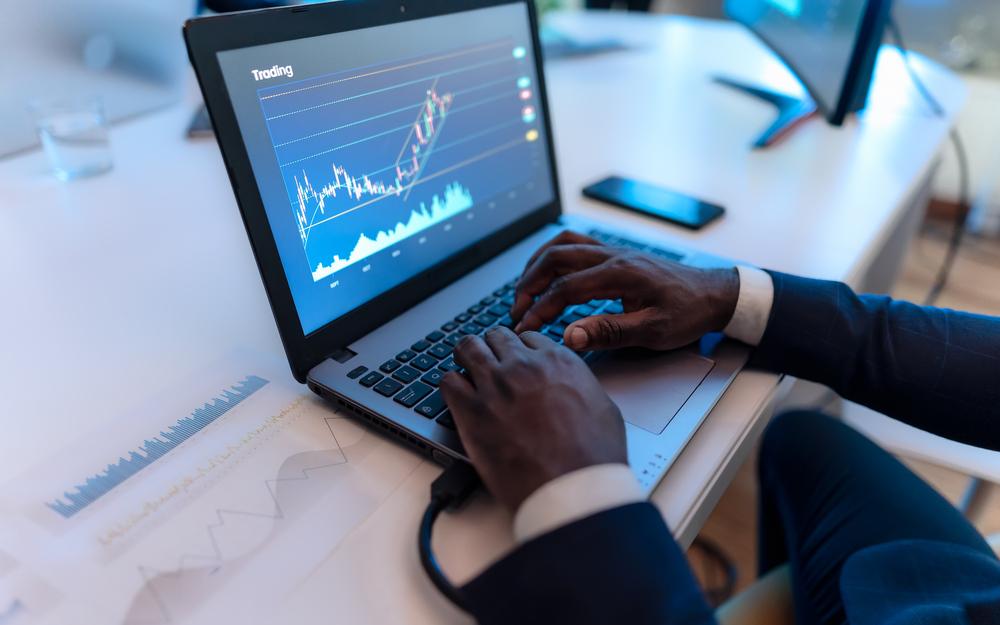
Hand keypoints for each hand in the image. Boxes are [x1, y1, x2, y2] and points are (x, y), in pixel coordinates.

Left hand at [439, 327, 625, 512]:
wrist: (572, 487)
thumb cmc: (592, 456)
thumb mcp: (601, 406)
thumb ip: (579, 385)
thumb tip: (569, 385)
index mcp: (557, 361)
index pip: (527, 338)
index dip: (519, 350)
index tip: (515, 360)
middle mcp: (523, 366)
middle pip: (495, 337)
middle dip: (492, 347)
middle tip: (489, 362)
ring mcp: (495, 386)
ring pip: (468, 348)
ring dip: (467, 356)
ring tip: (467, 369)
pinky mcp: (472, 411)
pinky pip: (448, 381)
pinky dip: (452, 384)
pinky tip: (458, 395)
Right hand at [511, 230, 739, 351]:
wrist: (715, 294)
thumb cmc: (689, 313)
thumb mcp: (653, 331)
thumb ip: (610, 332)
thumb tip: (571, 336)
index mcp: (621, 274)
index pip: (566, 288)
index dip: (540, 309)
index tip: (526, 328)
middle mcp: (613, 256)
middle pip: (555, 258)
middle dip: (529, 283)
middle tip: (517, 309)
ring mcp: (614, 251)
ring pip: (563, 246)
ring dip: (537, 265)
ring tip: (524, 289)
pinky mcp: (616, 255)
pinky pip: (575, 245)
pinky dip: (553, 257)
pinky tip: (547, 273)